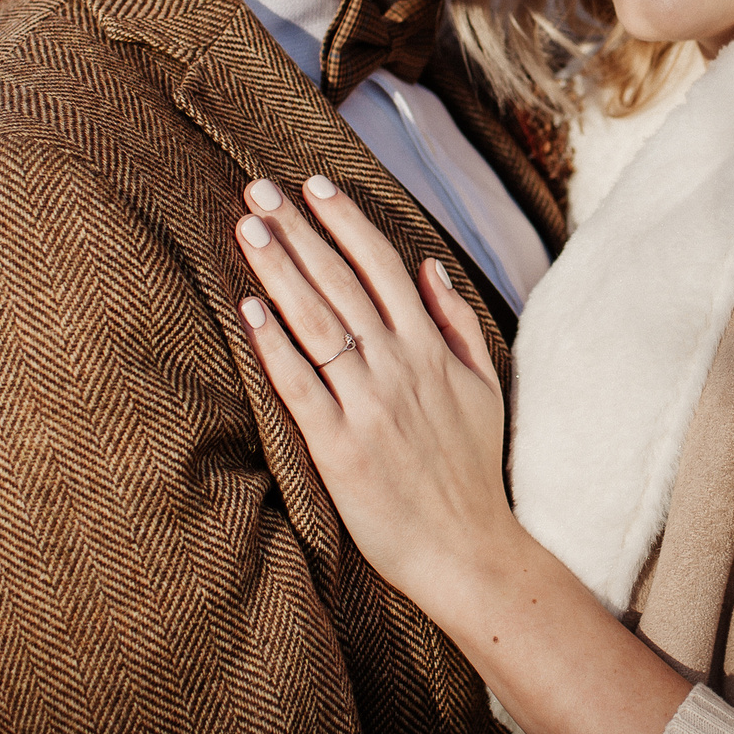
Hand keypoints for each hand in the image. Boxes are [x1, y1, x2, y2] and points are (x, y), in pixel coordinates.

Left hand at [232, 175, 521, 607]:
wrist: (466, 548)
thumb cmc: (474, 470)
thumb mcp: (485, 386)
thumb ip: (456, 322)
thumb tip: (427, 267)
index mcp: (429, 349)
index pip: (381, 265)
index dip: (345, 221)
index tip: (313, 185)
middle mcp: (397, 366)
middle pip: (340, 282)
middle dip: (298, 230)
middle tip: (259, 189)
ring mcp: (367, 404)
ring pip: (317, 322)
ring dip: (280, 270)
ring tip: (249, 228)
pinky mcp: (338, 446)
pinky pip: (300, 385)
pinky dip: (273, 345)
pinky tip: (248, 309)